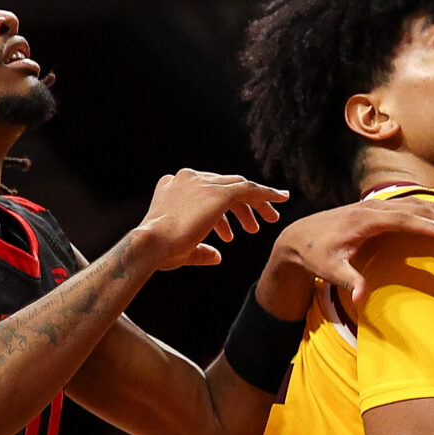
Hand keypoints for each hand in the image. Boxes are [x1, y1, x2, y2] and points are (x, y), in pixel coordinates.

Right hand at [136, 171, 287, 270]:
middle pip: (223, 187)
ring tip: (262, 226)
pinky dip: (267, 194)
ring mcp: (203, 183)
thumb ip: (201, 249)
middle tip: (253, 226)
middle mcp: (187, 178)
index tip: (232, 227)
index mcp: (172, 185)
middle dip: (240, 207)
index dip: (220, 211)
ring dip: (254, 205)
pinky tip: (282, 199)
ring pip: (238, 187)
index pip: (204, 192)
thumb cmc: (158, 251)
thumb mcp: (182, 247)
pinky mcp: (218, 191)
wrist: (150, 245)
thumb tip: (217, 256)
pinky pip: (250, 189)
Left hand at [258, 195, 433, 313]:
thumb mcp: (329, 270)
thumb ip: (349, 281)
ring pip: (413, 204)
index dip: (431, 227)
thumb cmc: (316, 255)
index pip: (406, 220)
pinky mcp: (374, 208)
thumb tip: (362, 299)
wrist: (297, 237)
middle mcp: (372, 208)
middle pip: (416, 210)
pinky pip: (405, 204)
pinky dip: (425, 208)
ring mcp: (373, 206)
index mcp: (365, 221)